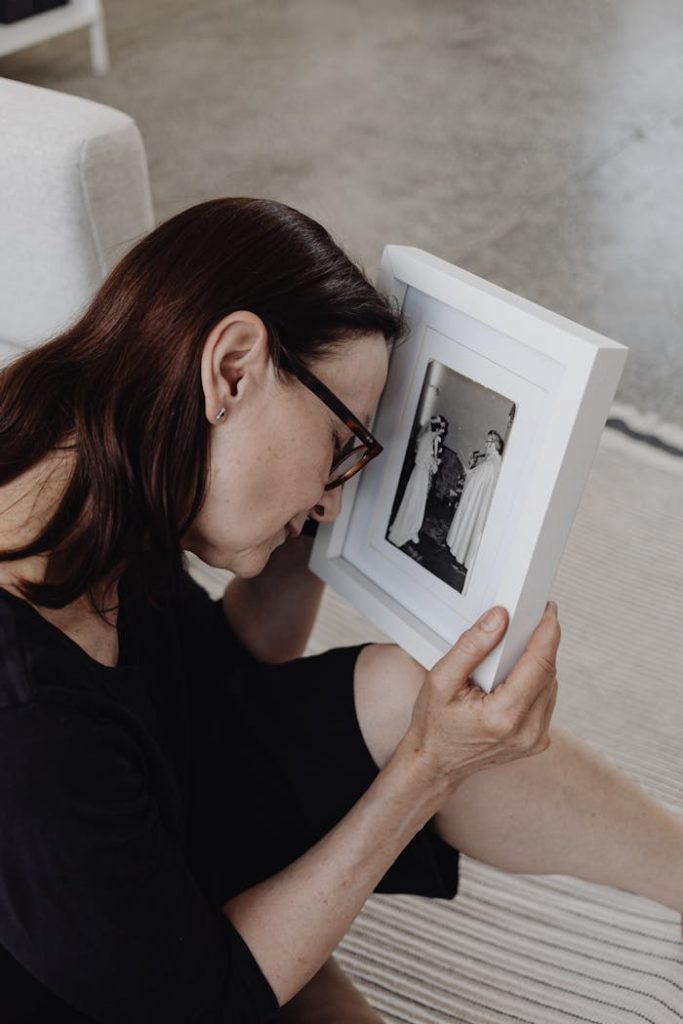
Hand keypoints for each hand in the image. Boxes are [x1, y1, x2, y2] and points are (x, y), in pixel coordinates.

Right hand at [400, 603, 559, 798]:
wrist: (435, 763)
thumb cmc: (434, 725)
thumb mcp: (441, 679)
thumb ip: (471, 646)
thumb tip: (498, 620)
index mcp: (503, 716)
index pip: (539, 664)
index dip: (547, 632)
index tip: (547, 612)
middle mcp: (526, 731)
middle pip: (548, 672)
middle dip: (539, 643)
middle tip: (523, 624)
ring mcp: (535, 739)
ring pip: (551, 684)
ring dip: (537, 663)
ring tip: (508, 658)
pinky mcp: (538, 740)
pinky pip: (546, 699)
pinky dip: (535, 682)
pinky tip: (513, 679)